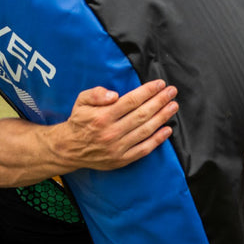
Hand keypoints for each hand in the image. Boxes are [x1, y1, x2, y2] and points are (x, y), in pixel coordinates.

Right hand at [47, 79, 177, 171]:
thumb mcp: (81, 101)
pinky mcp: (122, 159)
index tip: (160, 84)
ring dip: (162, 117)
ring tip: (173, 106)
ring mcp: (118, 147)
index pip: (131, 101)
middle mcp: (112, 132)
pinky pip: (144, 149)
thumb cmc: (79, 121)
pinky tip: (167, 129)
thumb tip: (115, 95)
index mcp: (103, 116)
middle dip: (160, 101)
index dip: (148, 91)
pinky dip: (157, 140)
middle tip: (172, 92)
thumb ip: (96, 94)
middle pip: (142, 114)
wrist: (70, 149)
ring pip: (146, 130)